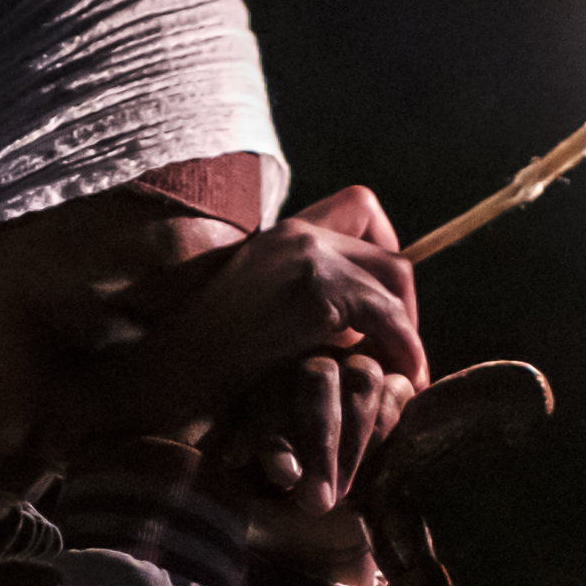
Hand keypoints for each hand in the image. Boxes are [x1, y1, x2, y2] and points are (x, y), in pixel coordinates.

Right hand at [211, 188, 418, 518]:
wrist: (177, 375)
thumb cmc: (210, 362)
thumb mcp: (258, 313)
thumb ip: (300, 298)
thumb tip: (355, 318)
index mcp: (281, 233)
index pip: (361, 208)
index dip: (385, 255)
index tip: (387, 305)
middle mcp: (296, 233)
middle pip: (388, 250)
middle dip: (406, 302)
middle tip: (401, 350)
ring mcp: (307, 257)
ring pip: (395, 280)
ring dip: (408, 329)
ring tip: (404, 370)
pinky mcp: (315, 292)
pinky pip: (387, 316)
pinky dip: (405, 348)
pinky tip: (406, 377)